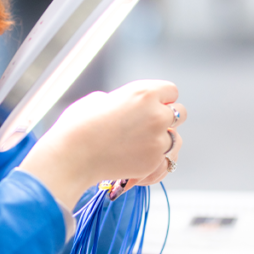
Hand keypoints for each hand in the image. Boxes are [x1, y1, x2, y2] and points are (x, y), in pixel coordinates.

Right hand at [19, 80, 183, 208]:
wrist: (72, 154)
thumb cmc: (78, 125)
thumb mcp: (99, 99)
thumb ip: (122, 100)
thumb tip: (126, 107)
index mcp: (144, 93)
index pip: (171, 91)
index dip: (161, 98)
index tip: (151, 106)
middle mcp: (157, 115)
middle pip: (180, 113)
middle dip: (166, 118)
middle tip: (147, 126)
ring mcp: (157, 140)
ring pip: (176, 139)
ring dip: (163, 141)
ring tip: (143, 145)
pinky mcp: (153, 162)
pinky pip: (165, 161)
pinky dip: (154, 162)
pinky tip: (138, 160)